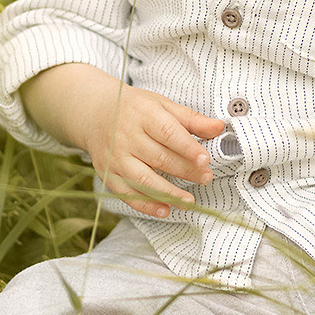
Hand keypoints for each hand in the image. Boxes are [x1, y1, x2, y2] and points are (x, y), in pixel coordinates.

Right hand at [80, 86, 226, 218]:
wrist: (95, 114)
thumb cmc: (135, 110)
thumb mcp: (162, 105)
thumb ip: (191, 119)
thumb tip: (219, 127)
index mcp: (143, 114)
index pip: (167, 132)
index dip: (187, 147)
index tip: (205, 159)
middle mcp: (126, 136)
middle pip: (159, 158)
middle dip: (186, 171)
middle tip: (206, 178)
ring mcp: (116, 157)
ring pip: (143, 180)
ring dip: (168, 193)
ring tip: (189, 200)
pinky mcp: (108, 174)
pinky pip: (128, 194)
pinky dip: (146, 205)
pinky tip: (165, 209)